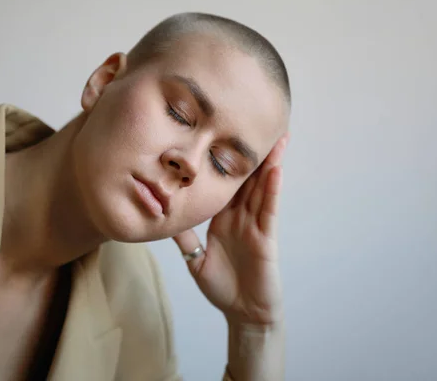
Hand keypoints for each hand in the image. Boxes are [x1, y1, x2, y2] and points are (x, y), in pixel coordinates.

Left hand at [173, 133, 288, 325]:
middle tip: (253, 123)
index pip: (225, 184)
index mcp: (224, 218)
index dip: (224, 161)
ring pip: (262, 187)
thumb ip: (184, 238)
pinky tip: (275, 169)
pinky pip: (269, 209)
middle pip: (247, 179)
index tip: (220, 136)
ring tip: (274, 137)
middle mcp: (241, 217)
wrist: (243, 313)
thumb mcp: (195, 259)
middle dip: (250, 153)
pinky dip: (272, 189)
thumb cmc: (223, 286)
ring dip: (268, 162)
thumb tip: (161, 217)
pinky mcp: (267, 238)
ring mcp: (256, 225)